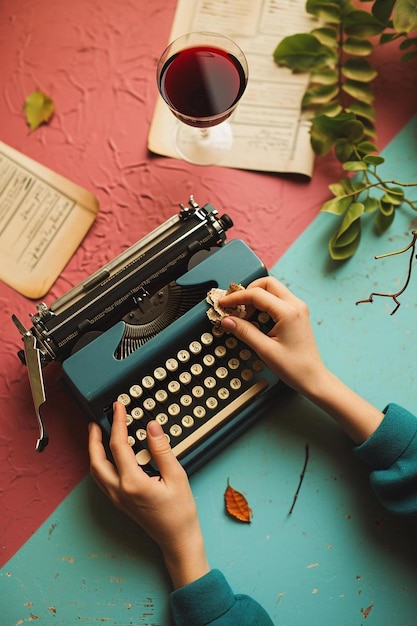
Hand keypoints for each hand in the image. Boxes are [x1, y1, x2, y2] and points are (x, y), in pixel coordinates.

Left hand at [88, 402, 209, 588]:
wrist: (178, 540)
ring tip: (99, 436)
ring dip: (94, 452)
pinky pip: (103, 480)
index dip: (117, 423)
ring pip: (96, 472)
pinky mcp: (120, 503)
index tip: (118, 408)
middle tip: (96, 422)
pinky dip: (101, 464)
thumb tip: (151, 427)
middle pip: (96, 461)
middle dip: (93, 439)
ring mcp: (118, 499)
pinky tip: (110, 457)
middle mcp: (120, 492)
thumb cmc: (180, 513)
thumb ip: (162, 450)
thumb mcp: (176, 476)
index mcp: (132, 483)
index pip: (118, 446)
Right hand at [219, 276, 383, 442]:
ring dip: (255, 297)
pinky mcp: (296, 314)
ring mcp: (297, 309)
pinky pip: (277, 300)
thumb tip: (227, 320)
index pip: (257, 294)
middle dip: (247, 291)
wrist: (313, 378)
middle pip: (267, 284)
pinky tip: (254, 318)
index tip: (223, 304)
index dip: (236, 297)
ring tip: (243, 315)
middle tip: (234, 306)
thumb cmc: (295, 367)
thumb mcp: (265, 350)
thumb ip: (245, 332)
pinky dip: (263, 304)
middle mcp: (295, 305)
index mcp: (288, 312)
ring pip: (272, 290)